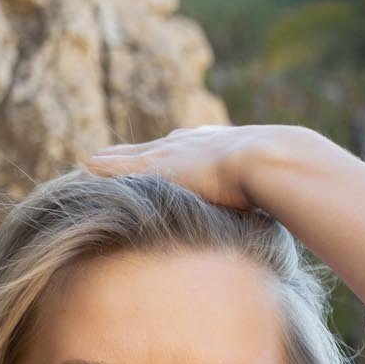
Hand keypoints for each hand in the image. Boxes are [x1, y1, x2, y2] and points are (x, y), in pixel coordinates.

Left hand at [81, 123, 313, 212]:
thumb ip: (266, 200)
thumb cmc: (281, 179)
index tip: (151, 156)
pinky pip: (123, 167)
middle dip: (129, 155)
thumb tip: (281, 219)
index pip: (184, 150)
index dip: (167, 156)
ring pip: (133, 157)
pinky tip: (83, 171)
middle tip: (103, 158)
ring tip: (87, 165)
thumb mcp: (270, 191)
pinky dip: (104, 170)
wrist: (273, 162)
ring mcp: (176, 154)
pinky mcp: (162, 167)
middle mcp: (191, 144)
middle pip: (152, 149)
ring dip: (110, 162)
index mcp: (215, 148)